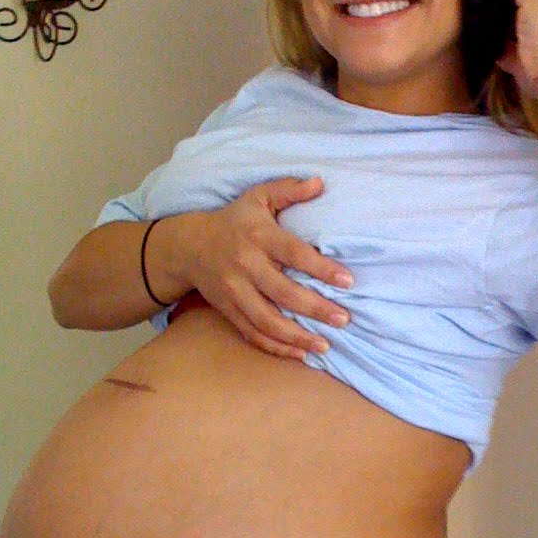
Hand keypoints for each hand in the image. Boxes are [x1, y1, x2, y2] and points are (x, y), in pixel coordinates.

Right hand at [182, 178, 353, 360]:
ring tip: (325, 345)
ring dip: (297, 337)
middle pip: (283, 293)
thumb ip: (288, 190)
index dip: (321, 268)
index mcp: (257, 236)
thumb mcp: (258, 197)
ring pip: (267, 321)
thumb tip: (320, 183)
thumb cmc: (235, 220)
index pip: (293, 254)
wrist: (189, 246)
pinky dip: (276, 347)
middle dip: (316, 309)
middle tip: (344, 319)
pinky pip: (252, 334)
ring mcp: (234, 291)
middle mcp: (245, 265)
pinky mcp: (228, 310)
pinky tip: (299, 353)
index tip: (347, 281)